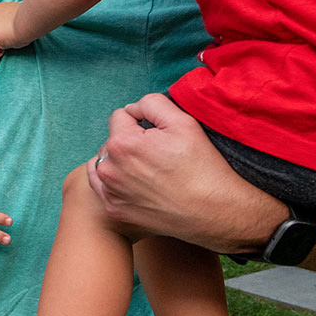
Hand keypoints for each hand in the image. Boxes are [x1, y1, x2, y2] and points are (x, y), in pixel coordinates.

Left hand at [86, 93, 279, 252]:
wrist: (213, 211)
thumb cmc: (200, 166)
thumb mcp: (183, 122)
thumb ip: (152, 103)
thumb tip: (133, 108)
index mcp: (122, 143)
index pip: (120, 116)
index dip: (142, 121)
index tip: (160, 135)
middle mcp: (109, 169)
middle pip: (112, 140)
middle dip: (130, 142)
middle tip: (158, 155)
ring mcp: (110, 192)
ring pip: (106, 162)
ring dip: (120, 161)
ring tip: (148, 170)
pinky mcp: (114, 210)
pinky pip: (102, 186)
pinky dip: (114, 182)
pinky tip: (135, 183)